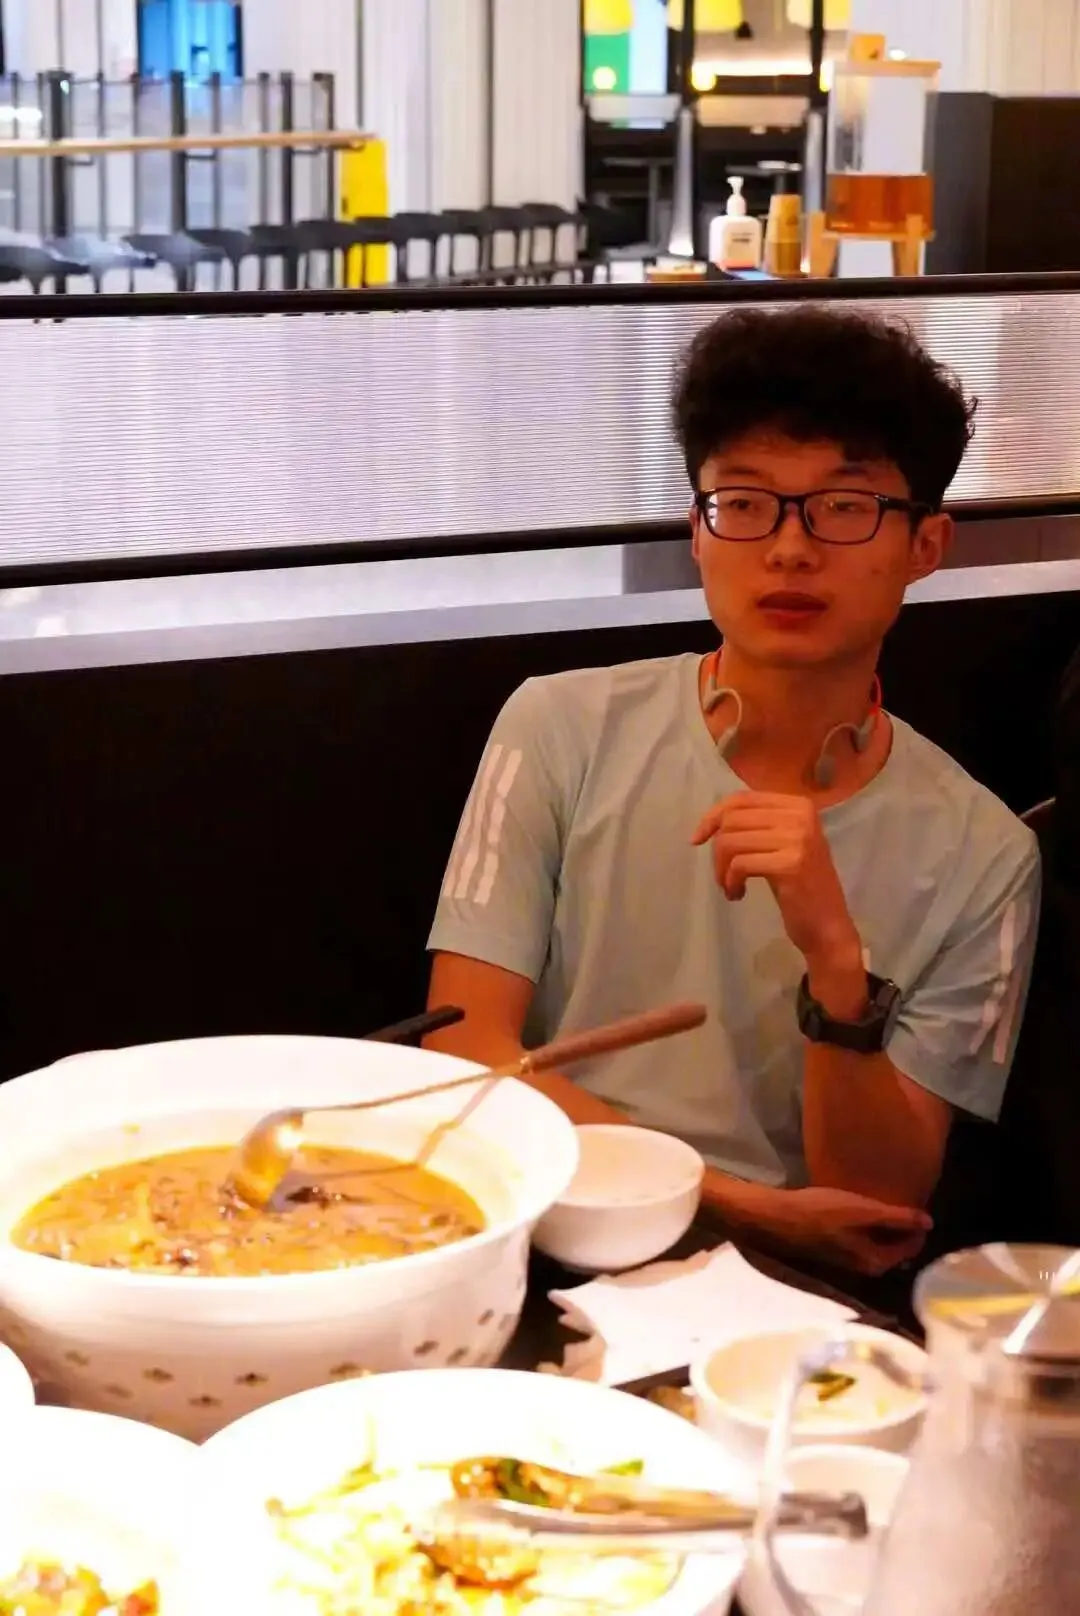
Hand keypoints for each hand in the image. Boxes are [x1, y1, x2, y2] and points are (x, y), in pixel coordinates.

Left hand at [691, 792, 857, 964]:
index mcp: (799, 805)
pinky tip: (738, 895)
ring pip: (730, 841)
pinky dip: (730, 882)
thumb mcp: (781, 844)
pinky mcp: (790, 863)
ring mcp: (798, 838)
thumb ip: (757, 824)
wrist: (827, 925)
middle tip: (723, 876)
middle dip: (717, 851)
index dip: (712, 817)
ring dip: (721, 870)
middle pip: (732, 820)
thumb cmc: (799, 885)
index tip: (697, 840)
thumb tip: (713, 817)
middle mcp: (801, 815)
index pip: (741, 799)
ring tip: (731, 888)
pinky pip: (739, 864)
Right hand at [768, 1186, 931, 1276]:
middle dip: (902, 1228)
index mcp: (876, 1263)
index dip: (918, 1226)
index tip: (917, 1203)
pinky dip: (869, 1228)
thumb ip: (897, 1218)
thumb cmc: (822, 1212)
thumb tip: (930, 1222)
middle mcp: (866, 1269)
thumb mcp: (863, 1211)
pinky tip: (861, 1209)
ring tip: (884, 1201)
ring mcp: (849, 1263)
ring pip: (878, 1244)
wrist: (778, 1218)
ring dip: (885, 1227)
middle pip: (895, 1248)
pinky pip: (863, 1241)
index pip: (912, 1248)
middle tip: (903, 1200)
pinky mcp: (836, 1252)